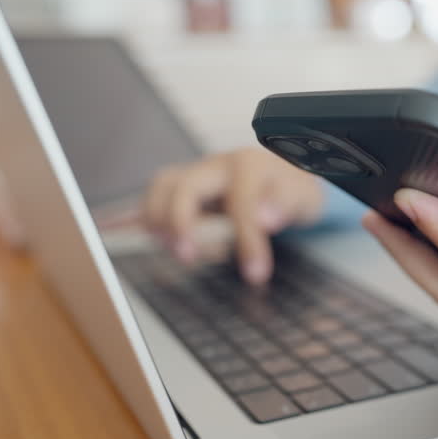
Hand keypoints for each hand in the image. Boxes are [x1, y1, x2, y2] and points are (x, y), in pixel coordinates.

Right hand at [143, 147, 323, 284]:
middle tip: (188, 257)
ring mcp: (198, 173)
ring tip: (177, 250)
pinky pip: (156, 196)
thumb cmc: (291, 190)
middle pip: (185, 186)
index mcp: (249, 165)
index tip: (256, 273)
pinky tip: (135, 233)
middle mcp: (218, 165)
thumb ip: (284, 204)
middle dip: (181, 223)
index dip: (247, 239)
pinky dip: (142, 214)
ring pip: (162, 185)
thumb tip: (264, 219)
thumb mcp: (302, 197)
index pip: (240, 202)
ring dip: (159, 219)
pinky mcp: (184, 188)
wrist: (286, 177)